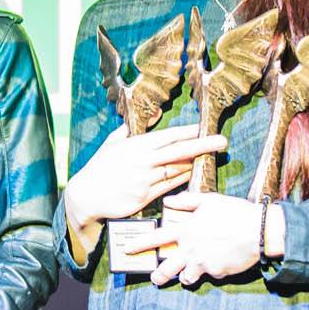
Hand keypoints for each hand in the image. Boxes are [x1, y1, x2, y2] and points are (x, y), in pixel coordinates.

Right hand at [66, 125, 229, 231]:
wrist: (86, 196)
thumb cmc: (99, 168)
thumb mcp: (112, 143)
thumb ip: (132, 129)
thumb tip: (154, 113)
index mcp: (135, 146)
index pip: (167, 136)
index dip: (187, 131)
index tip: (203, 127)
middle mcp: (142, 162)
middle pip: (178, 152)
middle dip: (202, 145)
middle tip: (222, 141)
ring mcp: (145, 180)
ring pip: (177, 170)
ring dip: (195, 163)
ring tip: (212, 156)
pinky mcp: (145, 197)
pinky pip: (170, 187)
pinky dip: (183, 179)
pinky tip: (193, 173)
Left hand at [148, 191, 275, 287]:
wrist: (259, 230)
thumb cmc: (234, 212)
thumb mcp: (209, 201)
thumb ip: (187, 201)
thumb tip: (170, 201)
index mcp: (186, 230)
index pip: (156, 238)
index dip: (140, 244)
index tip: (128, 249)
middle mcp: (190, 249)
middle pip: (166, 269)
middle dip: (158, 276)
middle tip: (154, 277)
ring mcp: (203, 263)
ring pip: (185, 277)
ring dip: (184, 277)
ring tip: (185, 275)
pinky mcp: (217, 272)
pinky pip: (209, 274)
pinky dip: (211, 271)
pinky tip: (218, 263)